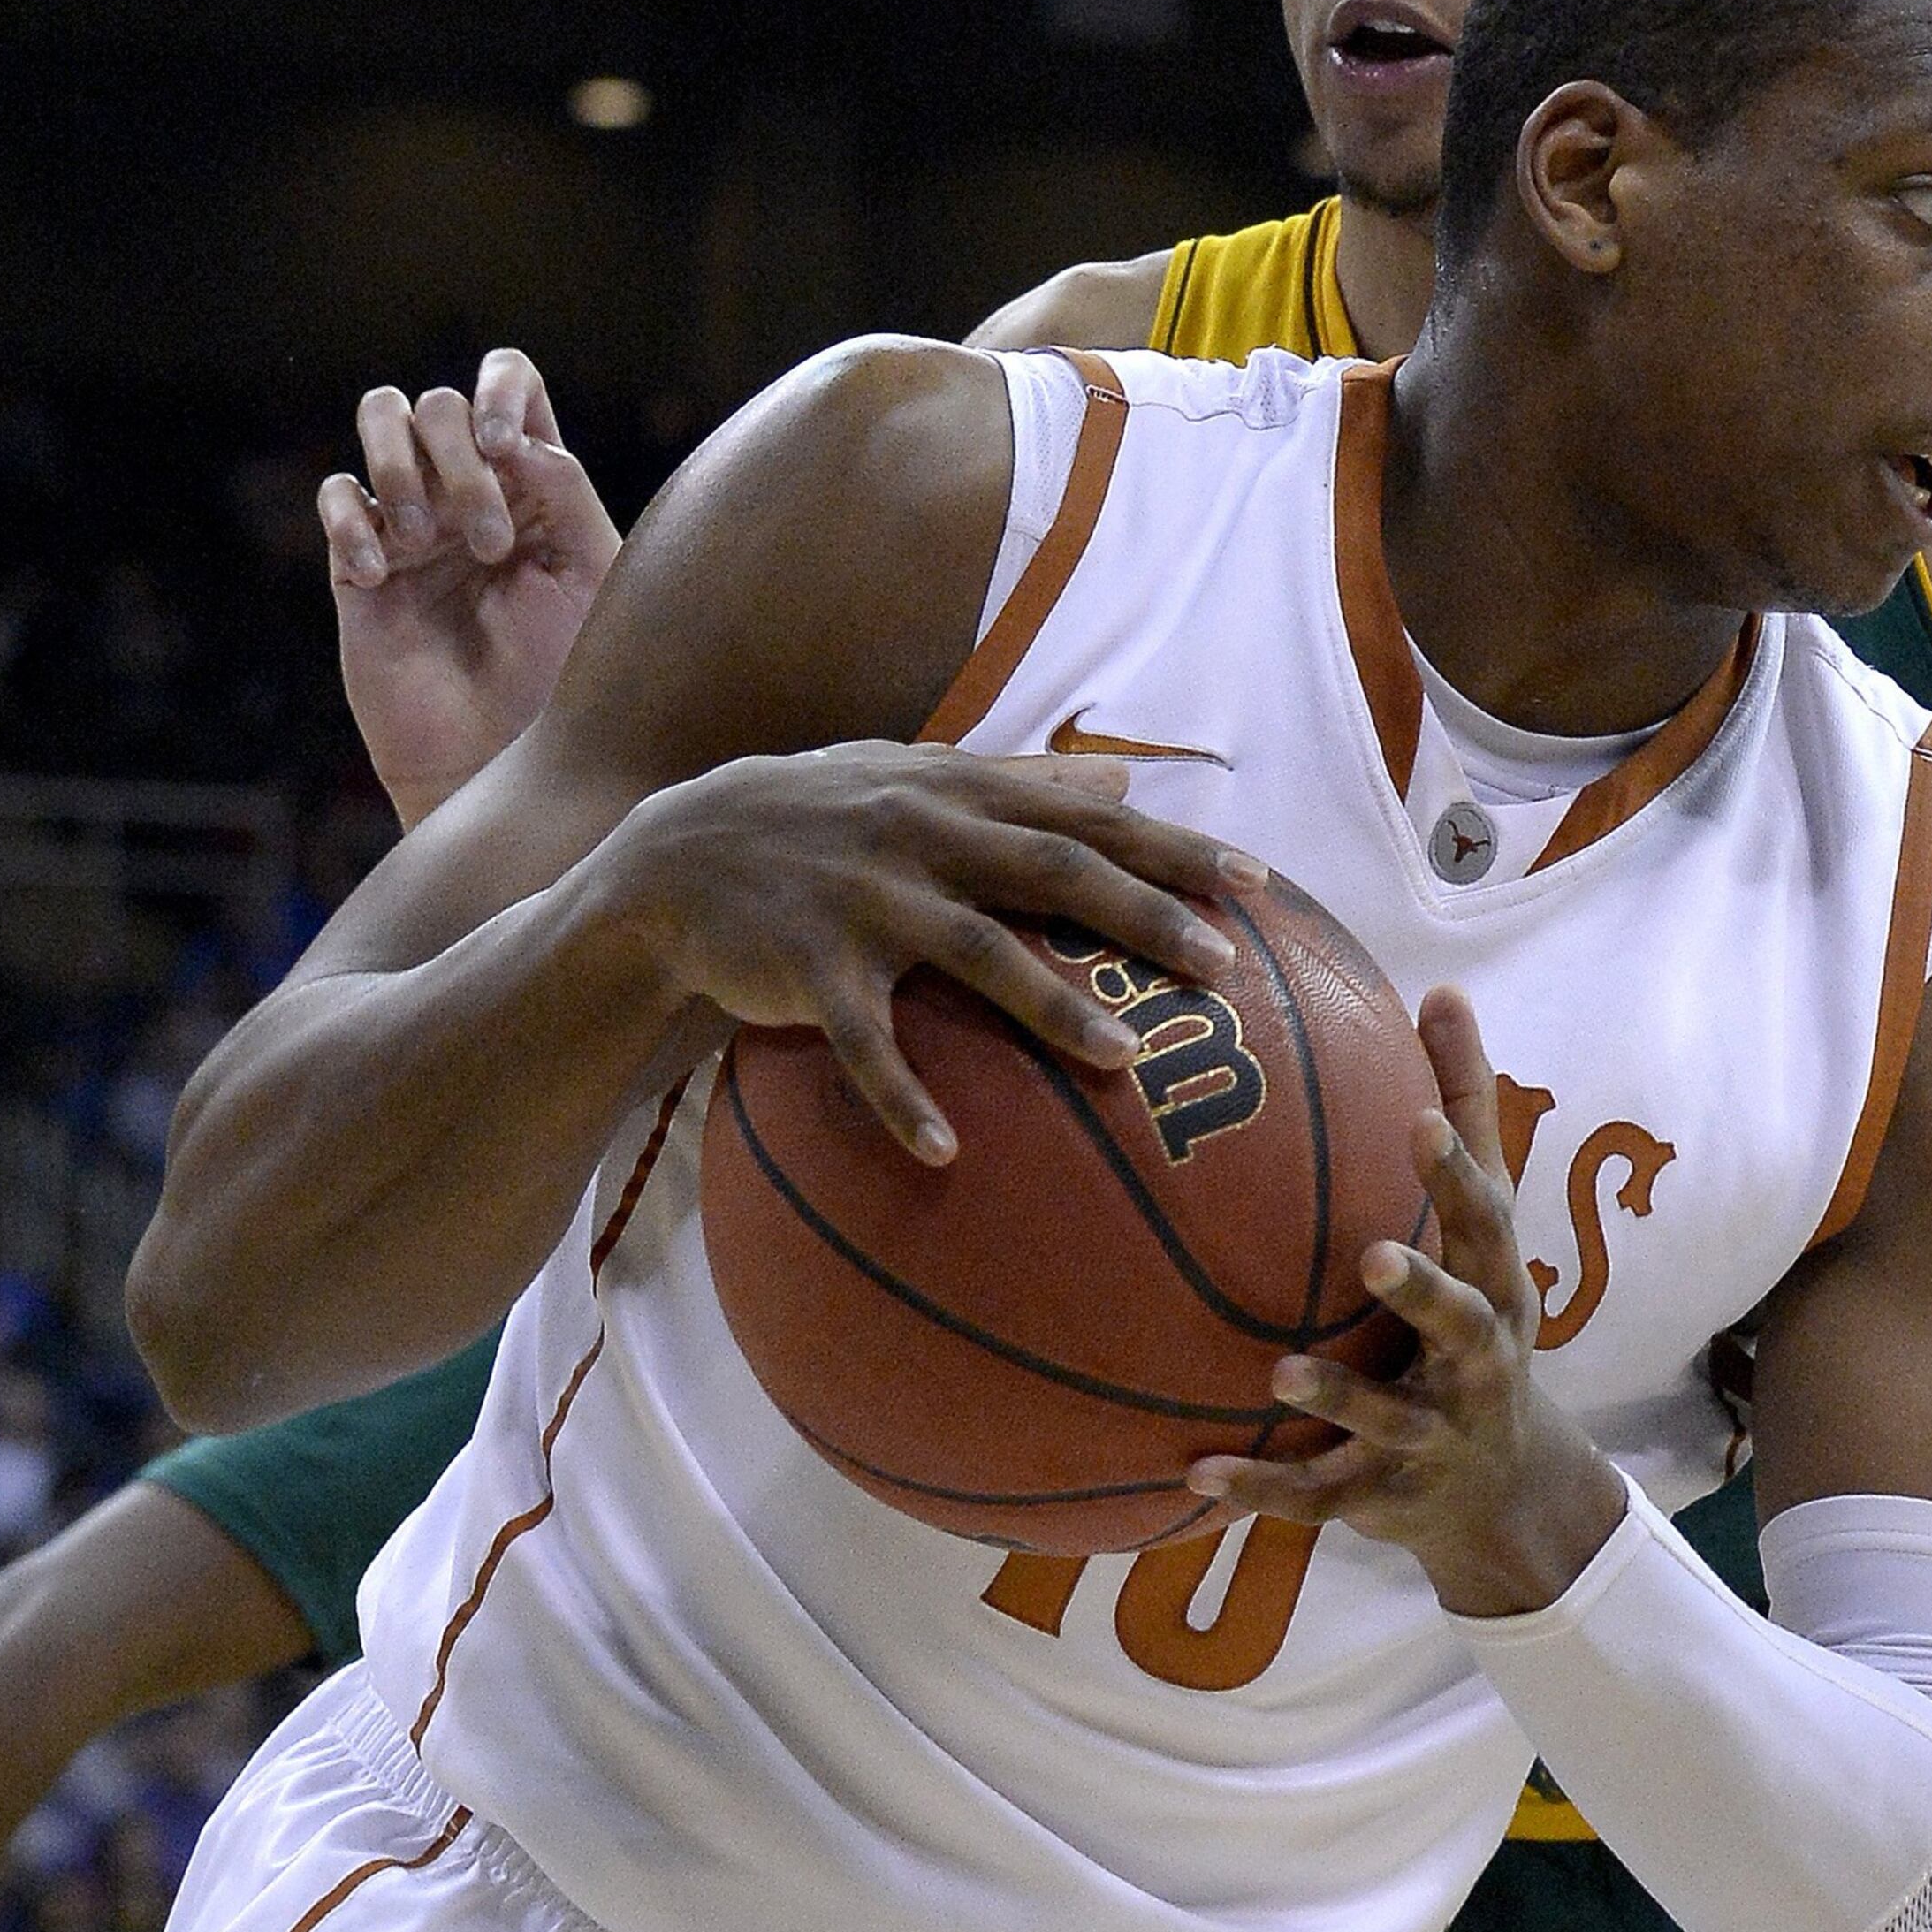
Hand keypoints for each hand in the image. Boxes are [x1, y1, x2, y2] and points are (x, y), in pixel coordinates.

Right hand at [319, 351, 623, 827]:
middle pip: (440, 403)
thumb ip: (568, 496)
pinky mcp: (360, 565)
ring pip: (380, 417)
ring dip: (404, 469)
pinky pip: (338, 499)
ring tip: (428, 542)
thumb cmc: (563, 676)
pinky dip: (354, 524)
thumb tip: (518, 441)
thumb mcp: (592, 579)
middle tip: (491, 546)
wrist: (504, 760)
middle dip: (461, 462)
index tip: (507, 446)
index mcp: (535, 484)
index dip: (502, 386)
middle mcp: (471, 489)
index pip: (510, 381)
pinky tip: (381, 578)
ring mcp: (412, 522)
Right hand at [603, 742, 1261, 1162]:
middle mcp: (923, 837)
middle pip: (1053, 872)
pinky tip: (947, 1152)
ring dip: (1052, 1007)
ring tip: (1123, 1060)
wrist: (674, 856)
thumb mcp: (918, 778)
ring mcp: (866, 902)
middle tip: (1223, 968)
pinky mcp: (809, 969)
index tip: (1257, 881)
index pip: (1087, 818)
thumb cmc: (823, 819)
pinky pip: (864, 1043)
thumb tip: (1132, 782)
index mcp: (960, 794)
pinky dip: (903, 1097)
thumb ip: (1027, 783)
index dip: (1173, 846)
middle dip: (1143, 917)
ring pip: (975, 952)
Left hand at [1191, 988, 1629, 1615]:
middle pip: (1459, 1321)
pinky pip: (1320, 1496)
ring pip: (1388, 1419)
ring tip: (1279, 1374)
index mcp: (1494, 1280)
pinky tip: (1196, 1475)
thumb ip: (1463, 1110)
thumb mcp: (1484, 1225)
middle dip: (1424, 1292)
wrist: (1503, 1485)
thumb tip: (1444, 986)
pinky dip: (1261, 1492)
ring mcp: (1434, 1432)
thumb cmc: (1479, 1313)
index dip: (1457, 1174)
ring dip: (1338, 1397)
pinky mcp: (1385, 1495)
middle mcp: (1477, 1357)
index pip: (1484, 1219)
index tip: (1418, 1124)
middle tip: (1374, 1256)